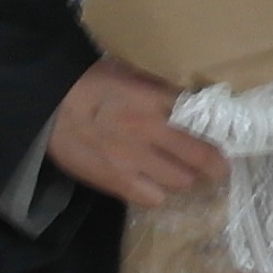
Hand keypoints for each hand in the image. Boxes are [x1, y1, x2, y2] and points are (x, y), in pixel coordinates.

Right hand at [46, 57, 221, 210]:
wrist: (46, 106)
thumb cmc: (88, 83)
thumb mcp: (129, 73)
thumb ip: (159, 88)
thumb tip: (191, 99)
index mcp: (154, 98)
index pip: (203, 116)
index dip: (220, 130)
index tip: (227, 136)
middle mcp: (150, 130)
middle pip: (200, 155)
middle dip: (214, 163)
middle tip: (218, 166)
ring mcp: (133, 159)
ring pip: (180, 180)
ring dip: (184, 177)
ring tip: (181, 174)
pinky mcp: (116, 181)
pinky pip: (152, 198)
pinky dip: (158, 194)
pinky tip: (154, 185)